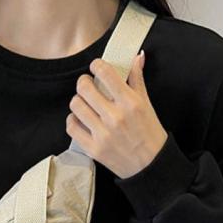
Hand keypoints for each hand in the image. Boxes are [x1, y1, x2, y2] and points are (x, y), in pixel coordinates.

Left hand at [66, 51, 167, 178]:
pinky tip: (80, 119)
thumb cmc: (150, 134)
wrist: (150, 166)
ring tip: (84, 103)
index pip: (105, 73)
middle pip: (84, 88)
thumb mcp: (147, 104)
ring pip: (75, 106)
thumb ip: (138, 79)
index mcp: (130, 103)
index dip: (96, 65)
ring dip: (78, 101)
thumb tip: (137, 56)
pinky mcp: (93, 149)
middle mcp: (115, 117)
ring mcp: (102, 134)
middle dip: (84, 82)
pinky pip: (72, 127)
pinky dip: (73, 120)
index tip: (96, 67)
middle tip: (87, 85)